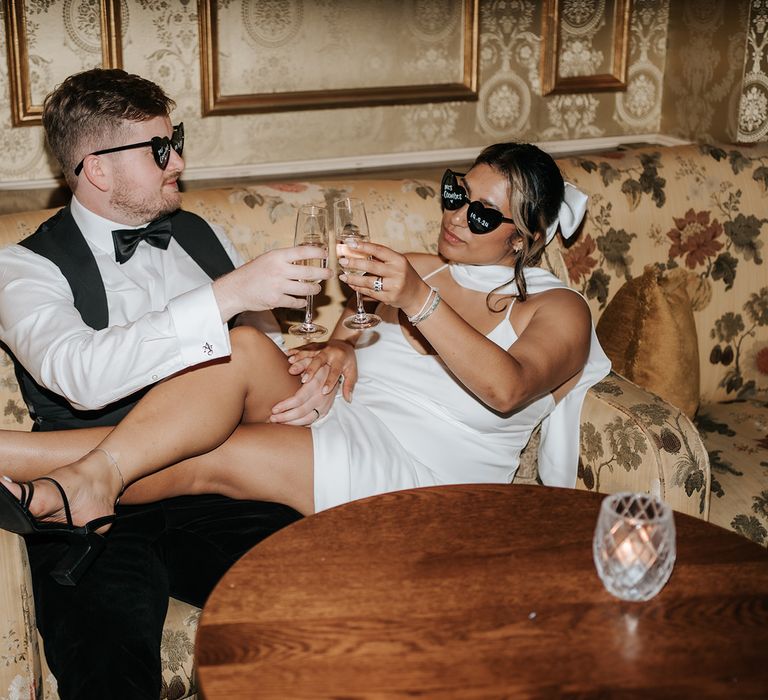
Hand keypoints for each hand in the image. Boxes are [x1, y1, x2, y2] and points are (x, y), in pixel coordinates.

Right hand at [213, 246, 332, 320]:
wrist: (235, 289)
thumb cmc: (252, 273)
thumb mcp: (268, 258)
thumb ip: (285, 258)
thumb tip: (306, 257)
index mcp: (277, 256)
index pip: (302, 251)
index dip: (317, 253)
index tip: (326, 254)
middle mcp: (279, 270)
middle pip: (309, 272)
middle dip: (323, 274)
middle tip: (329, 274)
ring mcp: (278, 286)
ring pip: (305, 289)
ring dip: (314, 289)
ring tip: (317, 288)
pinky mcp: (276, 300)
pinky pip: (295, 302)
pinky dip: (301, 302)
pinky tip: (302, 300)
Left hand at [269, 363, 336, 425]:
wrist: (335, 372)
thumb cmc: (319, 365)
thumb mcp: (311, 360)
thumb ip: (301, 363)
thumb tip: (290, 369)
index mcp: (316, 384)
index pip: (299, 399)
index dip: (285, 405)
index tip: (274, 409)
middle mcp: (321, 396)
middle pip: (301, 411)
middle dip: (285, 417)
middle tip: (272, 418)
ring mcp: (325, 405)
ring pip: (307, 419)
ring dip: (291, 423)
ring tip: (278, 422)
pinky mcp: (326, 410)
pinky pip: (312, 421)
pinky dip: (300, 424)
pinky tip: (289, 423)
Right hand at [285, 339, 356, 402]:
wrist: (344, 343)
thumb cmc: (348, 361)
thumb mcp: (352, 372)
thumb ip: (349, 385)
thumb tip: (348, 399)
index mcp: (340, 360)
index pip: (335, 371)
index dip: (330, 381)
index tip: (324, 391)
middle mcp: (329, 353)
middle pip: (319, 360)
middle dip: (311, 370)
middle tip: (304, 380)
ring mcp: (320, 348)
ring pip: (309, 352)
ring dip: (299, 358)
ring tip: (290, 365)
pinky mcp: (313, 346)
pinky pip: (303, 348)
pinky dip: (295, 352)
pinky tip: (286, 356)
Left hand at [337, 240, 429, 317]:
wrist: (416, 295)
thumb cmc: (404, 275)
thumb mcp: (396, 263)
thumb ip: (380, 258)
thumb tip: (357, 251)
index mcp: (398, 260)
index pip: (379, 250)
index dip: (363, 246)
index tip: (350, 244)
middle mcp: (397, 272)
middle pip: (371, 266)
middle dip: (354, 263)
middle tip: (342, 261)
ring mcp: (393, 286)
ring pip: (369, 282)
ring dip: (353, 279)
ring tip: (343, 276)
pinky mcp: (389, 298)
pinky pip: (370, 292)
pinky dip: (359, 288)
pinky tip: (352, 285)